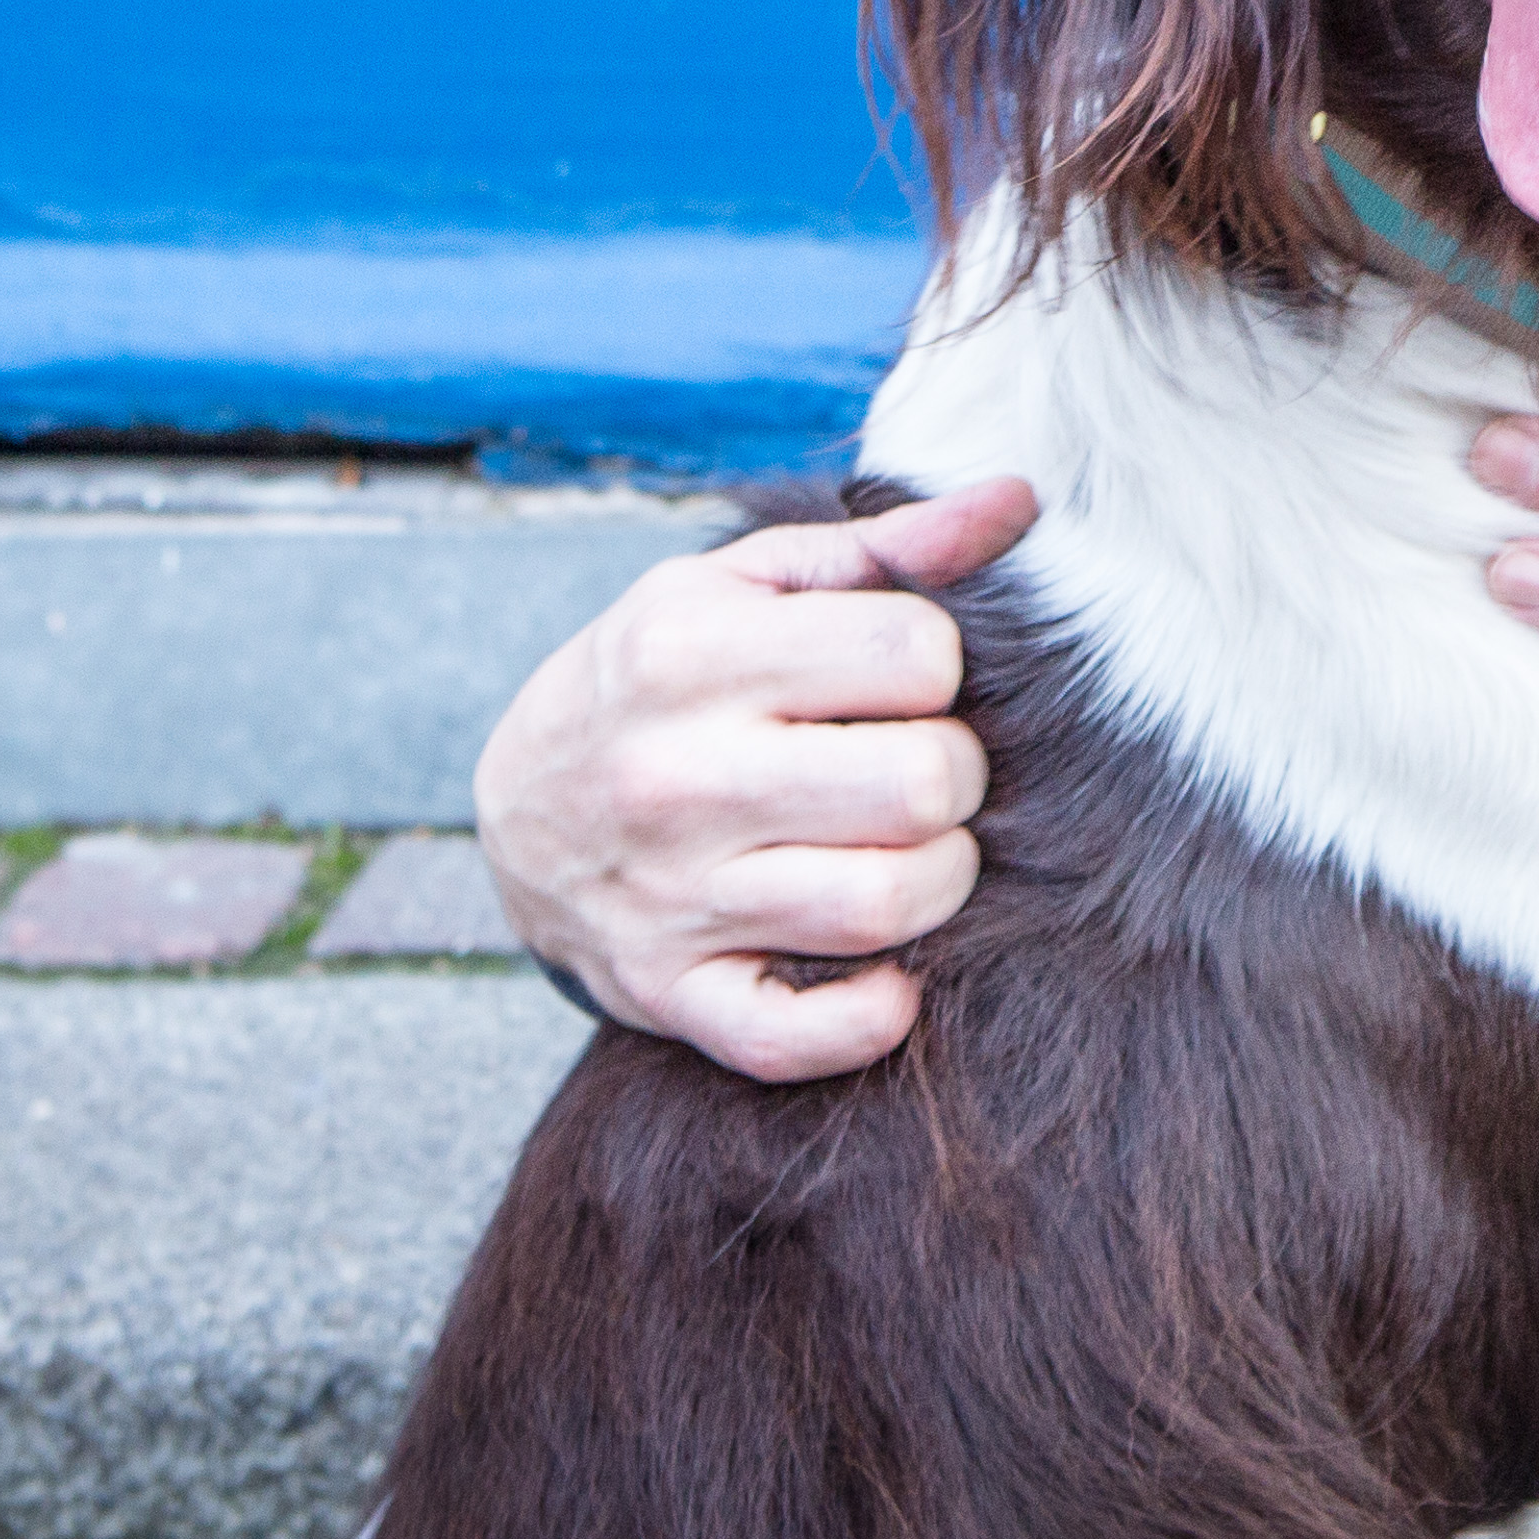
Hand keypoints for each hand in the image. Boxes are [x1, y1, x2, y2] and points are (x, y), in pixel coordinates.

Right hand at [472, 477, 1036, 1081]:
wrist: (517, 807)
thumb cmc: (664, 677)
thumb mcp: (745, 586)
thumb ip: (887, 548)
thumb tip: (1021, 499)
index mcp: (692, 654)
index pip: (915, 654)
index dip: (938, 666)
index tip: (904, 680)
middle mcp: (674, 777)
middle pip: (919, 785)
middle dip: (953, 774)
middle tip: (922, 767)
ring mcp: (668, 899)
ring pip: (884, 906)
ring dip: (937, 880)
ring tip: (910, 846)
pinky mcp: (665, 996)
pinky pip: (797, 1039)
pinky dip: (868, 1017)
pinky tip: (885, 969)